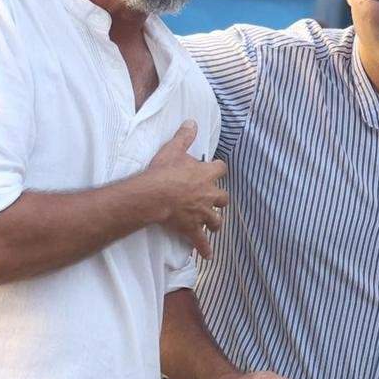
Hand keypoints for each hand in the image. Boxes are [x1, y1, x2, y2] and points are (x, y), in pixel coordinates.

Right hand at [148, 121, 227, 258]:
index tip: (215, 169)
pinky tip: (208, 256)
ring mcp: (202, 213)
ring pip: (216, 220)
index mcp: (206, 175)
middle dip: (219, 199)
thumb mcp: (173, 149)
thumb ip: (184, 136)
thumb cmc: (163, 172)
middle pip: (223, 198)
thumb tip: (192, 122)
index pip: (221, 169)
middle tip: (213, 200)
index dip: (217, 169)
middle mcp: (209, 195)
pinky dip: (205, 249)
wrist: (155, 195)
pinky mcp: (192, 228)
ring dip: (215, 222)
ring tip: (213, 225)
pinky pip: (201, 242)